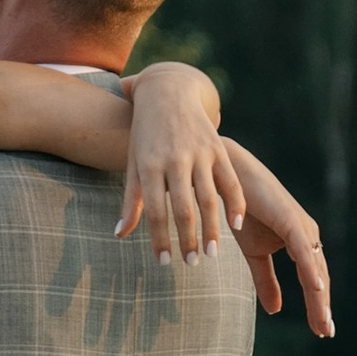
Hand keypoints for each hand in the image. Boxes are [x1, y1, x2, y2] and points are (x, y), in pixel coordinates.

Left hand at [117, 63, 246, 265]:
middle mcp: (175, 159)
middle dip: (188, 240)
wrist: (167, 92)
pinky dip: (235, 204)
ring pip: (209, 199)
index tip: (164, 261)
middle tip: (191, 263)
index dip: (159, 239)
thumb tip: (121, 236)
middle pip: (184, 209)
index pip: (155, 210)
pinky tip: (236, 225)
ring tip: (211, 254)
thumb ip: (131, 201)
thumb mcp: (134, 164)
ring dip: (212, 230)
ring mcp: (200, 153)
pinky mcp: (218, 148)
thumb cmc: (145, 135)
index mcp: (150, 165)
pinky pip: (230, 182)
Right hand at [224, 144, 332, 335]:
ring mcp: (301, 227)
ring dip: (319, 297)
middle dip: (322, 307)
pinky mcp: (290, 220)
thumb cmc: (242, 212)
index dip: (317, 305)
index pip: (313, 280)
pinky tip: (316, 288)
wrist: (226, 180)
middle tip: (326, 332)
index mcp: (301, 242)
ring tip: (322, 322)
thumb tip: (276, 310)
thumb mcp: (254, 255)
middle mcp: (307, 235)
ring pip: (314, 268)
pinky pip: (303, 249)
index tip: (321, 330)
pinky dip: (310, 269)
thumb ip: (266, 281)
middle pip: (319, 277)